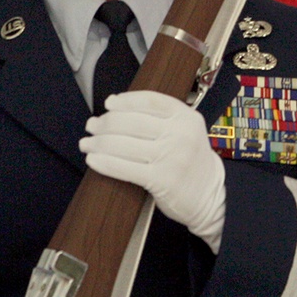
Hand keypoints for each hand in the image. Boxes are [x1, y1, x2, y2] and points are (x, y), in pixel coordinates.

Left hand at [80, 91, 225, 252]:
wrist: (209, 196)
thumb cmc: (190, 161)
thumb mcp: (186, 131)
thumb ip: (161, 118)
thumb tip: (115, 106)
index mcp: (187, 117)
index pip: (149, 100)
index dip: (125, 100)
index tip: (108, 104)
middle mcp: (180, 134)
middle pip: (131, 121)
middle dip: (105, 123)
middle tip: (91, 126)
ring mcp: (172, 157)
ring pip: (123, 144)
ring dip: (98, 143)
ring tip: (87, 143)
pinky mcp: (162, 180)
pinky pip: (124, 168)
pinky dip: (104, 163)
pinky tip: (93, 160)